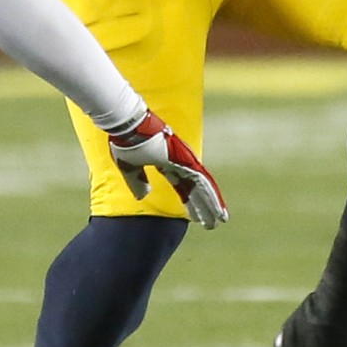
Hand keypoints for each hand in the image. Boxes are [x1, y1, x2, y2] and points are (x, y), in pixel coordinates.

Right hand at [106, 111, 226, 228]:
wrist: (128, 124)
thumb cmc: (126, 141)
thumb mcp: (129, 167)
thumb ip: (137, 181)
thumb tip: (142, 196)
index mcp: (166, 162)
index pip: (182, 186)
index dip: (189, 200)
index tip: (195, 216)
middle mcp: (179, 161)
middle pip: (195, 188)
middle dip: (204, 206)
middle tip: (213, 223)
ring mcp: (184, 159)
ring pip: (203, 185)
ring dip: (212, 203)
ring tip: (220, 219)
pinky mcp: (185, 158)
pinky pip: (201, 180)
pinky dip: (210, 194)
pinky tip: (217, 206)